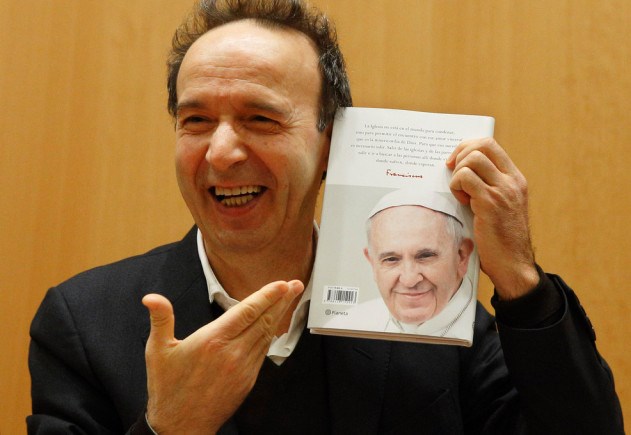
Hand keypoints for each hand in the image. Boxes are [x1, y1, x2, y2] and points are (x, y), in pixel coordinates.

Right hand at [142, 280, 303, 433]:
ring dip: (280, 315)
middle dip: (282, 300)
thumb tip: (151, 298)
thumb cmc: (168, 388)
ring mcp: (243, 367)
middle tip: (296, 284)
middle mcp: (232, 352)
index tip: (282, 283)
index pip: (247, 311)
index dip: (267, 295)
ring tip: (289, 299)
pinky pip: (263, 351)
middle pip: (263, 319)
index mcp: (213, 340)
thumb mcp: (158, 351)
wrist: (181, 426)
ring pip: (267, 335)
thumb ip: (161, 319)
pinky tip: (274, 326)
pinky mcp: (247, 379)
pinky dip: (271, 334)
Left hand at [446, 138, 538, 299]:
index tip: (455, 162)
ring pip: (472, 159)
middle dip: (459, 155)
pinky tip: (463, 203)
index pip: (490, 145)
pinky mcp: (490, 203)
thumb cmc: (499, 239)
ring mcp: (502, 191)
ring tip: (461, 194)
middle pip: (481, 145)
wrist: (513, 265)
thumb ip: (487, 187)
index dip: (467, 147)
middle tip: (452, 174)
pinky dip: (456, 187)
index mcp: (515, 179)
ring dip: (458, 174)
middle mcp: (511, 181)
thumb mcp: (499, 206)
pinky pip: (464, 178)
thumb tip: (459, 171)